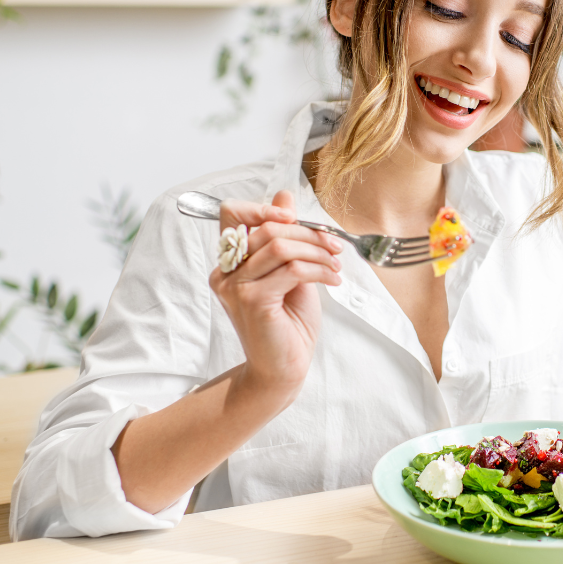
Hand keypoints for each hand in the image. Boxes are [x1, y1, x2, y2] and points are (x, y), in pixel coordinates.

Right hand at [209, 190, 342, 396]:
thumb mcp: (291, 271)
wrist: (284, 368)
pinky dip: (319, 270)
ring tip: (336, 263)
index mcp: (230, 261)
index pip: (231, 213)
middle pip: (267, 228)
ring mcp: (235, 287)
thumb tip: (285, 195)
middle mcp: (225, 272)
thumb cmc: (288, 323)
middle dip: (309, 232)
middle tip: (335, 245)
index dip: (262, 206)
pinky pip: (291, 270)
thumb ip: (286, 237)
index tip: (293, 215)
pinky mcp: (253, 301)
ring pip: (280, 246)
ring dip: (317, 251)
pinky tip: (333, 279)